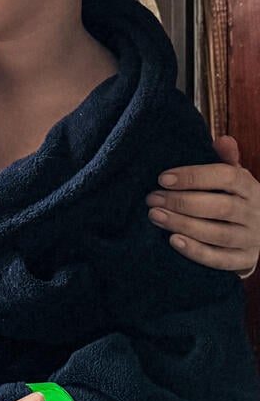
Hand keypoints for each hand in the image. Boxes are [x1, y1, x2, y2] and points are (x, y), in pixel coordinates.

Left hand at [147, 135, 259, 276]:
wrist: (259, 230)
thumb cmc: (235, 197)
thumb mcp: (234, 177)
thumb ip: (226, 160)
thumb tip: (224, 140)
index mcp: (250, 187)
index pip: (227, 177)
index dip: (194, 177)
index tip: (162, 178)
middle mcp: (255, 213)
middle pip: (221, 207)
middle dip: (182, 202)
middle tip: (152, 198)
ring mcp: (252, 238)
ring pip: (218, 234)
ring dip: (183, 225)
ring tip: (155, 216)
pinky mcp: (245, 259)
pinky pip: (221, 259)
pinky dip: (197, 252)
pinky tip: (173, 241)